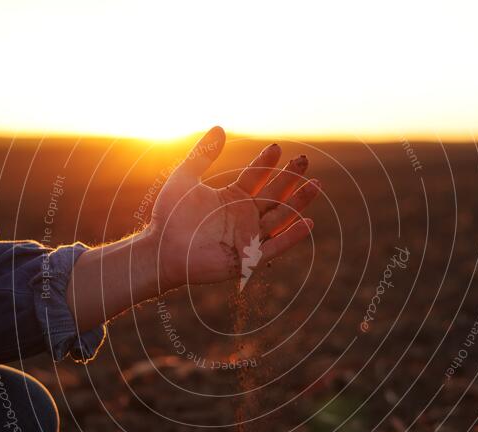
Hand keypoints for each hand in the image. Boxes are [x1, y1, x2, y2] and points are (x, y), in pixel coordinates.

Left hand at [148, 126, 319, 289]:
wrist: (162, 249)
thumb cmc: (169, 216)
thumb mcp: (185, 178)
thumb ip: (202, 155)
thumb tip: (220, 127)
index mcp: (232, 198)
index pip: (256, 177)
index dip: (266, 162)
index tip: (276, 147)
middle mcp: (244, 216)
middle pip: (274, 194)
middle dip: (290, 178)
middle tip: (303, 159)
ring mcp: (249, 236)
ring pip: (280, 217)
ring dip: (299, 202)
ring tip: (315, 184)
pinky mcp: (249, 257)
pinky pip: (275, 246)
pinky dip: (292, 236)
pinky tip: (307, 222)